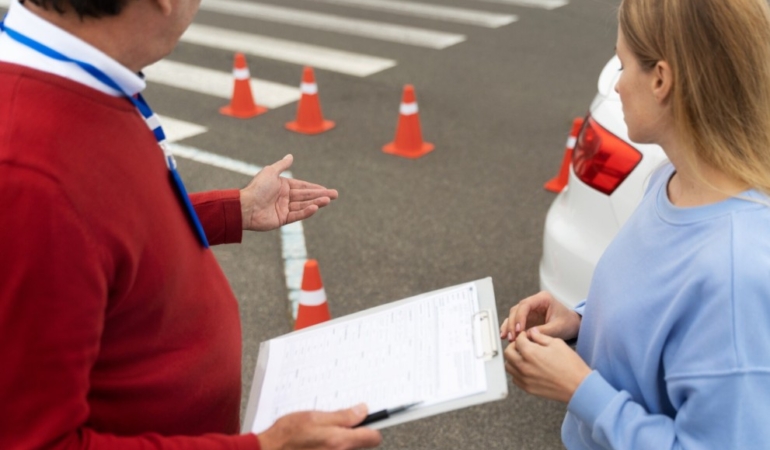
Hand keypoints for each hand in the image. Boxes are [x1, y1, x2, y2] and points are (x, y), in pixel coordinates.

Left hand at [240, 155, 338, 230]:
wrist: (245, 206)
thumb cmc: (256, 188)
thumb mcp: (270, 172)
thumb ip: (282, 165)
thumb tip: (291, 156)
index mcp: (282, 186)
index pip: (302, 186)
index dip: (315, 187)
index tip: (326, 189)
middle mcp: (284, 197)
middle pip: (306, 196)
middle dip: (321, 195)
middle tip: (335, 195)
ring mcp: (284, 209)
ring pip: (304, 205)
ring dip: (316, 202)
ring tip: (328, 200)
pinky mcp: (282, 219)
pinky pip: (297, 215)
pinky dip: (306, 212)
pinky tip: (316, 207)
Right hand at [257, 404, 381, 449]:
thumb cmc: (285, 437)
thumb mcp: (313, 418)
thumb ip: (341, 416)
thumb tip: (362, 411)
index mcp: (340, 442)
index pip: (373, 437)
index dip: (372, 426)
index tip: (370, 419)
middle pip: (360, 445)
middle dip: (353, 434)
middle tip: (337, 425)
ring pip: (347, 449)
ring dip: (340, 442)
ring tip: (321, 435)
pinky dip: (330, 447)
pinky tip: (316, 443)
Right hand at [499, 291, 579, 341]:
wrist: (572, 325)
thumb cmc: (568, 323)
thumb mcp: (558, 328)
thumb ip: (543, 330)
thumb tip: (527, 335)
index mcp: (543, 299)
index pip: (525, 305)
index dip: (520, 317)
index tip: (519, 330)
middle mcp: (534, 302)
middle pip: (517, 310)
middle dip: (513, 323)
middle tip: (512, 337)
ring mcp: (529, 310)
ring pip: (513, 315)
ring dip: (509, 326)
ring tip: (508, 338)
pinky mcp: (527, 318)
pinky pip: (515, 322)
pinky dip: (510, 328)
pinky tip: (506, 336)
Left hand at [504, 328, 590, 403]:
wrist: (579, 387)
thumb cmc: (570, 365)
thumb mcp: (557, 343)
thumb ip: (540, 336)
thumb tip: (531, 332)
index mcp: (530, 353)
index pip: (518, 340)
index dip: (522, 335)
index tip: (527, 336)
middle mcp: (524, 366)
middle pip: (508, 352)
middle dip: (514, 346)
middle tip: (523, 345)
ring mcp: (524, 379)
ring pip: (508, 366)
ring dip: (513, 359)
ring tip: (524, 356)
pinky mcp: (527, 388)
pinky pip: (514, 378)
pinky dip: (517, 372)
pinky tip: (527, 368)